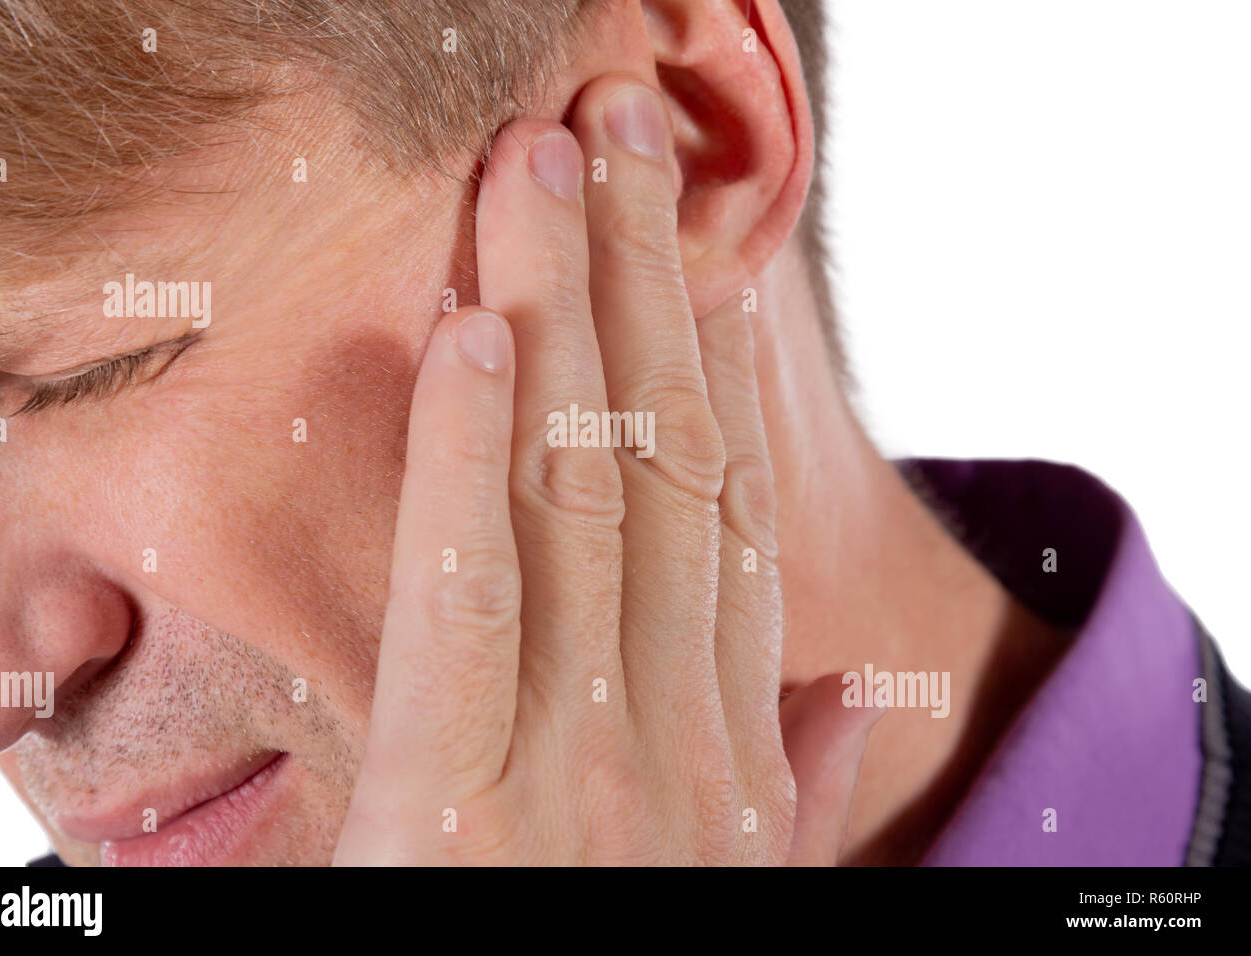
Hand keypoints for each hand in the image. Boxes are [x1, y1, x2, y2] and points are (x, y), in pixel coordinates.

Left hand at [334, 73, 881, 865]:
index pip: (716, 511)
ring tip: (544, 167)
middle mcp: (668, 728)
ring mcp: (577, 761)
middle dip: (636, 279)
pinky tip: (481, 335)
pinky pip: (477, 599)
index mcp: (718, 747)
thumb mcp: (714, 883)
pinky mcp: (458, 805)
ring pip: (579, 495)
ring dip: (562, 312)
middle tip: (613, 127)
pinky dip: (478, 460)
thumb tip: (831, 684)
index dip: (698, 360)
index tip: (675, 242)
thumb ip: (770, 781)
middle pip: (658, 461)